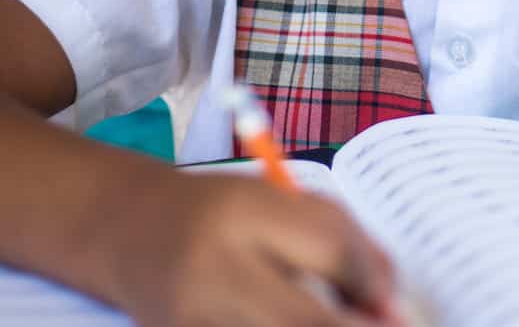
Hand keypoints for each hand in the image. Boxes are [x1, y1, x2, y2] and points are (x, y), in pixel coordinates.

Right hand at [114, 171, 397, 325]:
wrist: (126, 231)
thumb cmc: (220, 213)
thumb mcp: (278, 203)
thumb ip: (341, 242)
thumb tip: (392, 305)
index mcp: (243, 212)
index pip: (329, 247)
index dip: (373, 281)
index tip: (392, 301)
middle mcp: (212, 268)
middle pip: (310, 321)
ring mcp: (192, 319)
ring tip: (337, 320)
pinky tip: (287, 322)